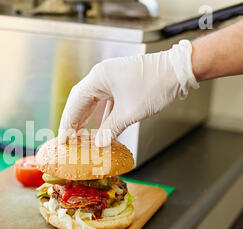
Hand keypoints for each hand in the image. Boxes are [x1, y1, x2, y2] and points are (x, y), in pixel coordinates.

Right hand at [58, 40, 198, 146]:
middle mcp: (101, 76)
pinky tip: (98, 128)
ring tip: (79, 136)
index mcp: (98, 78)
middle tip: (67, 139)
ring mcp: (111, 79)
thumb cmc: (155, 86)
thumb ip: (111, 129)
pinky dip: (100, 115)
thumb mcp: (130, 113)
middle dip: (73, 121)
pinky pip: (104, 101)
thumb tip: (99, 144)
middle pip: (80, 100)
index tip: (63, 139)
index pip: (75, 102)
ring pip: (92, 101)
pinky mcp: (121, 83)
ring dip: (86, 118)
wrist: (178, 71)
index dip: (68, 122)